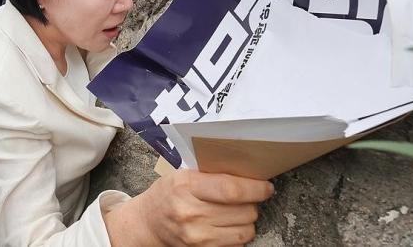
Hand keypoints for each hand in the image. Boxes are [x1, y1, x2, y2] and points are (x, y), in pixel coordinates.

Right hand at [104, 169, 273, 246]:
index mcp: (186, 186)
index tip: (266, 187)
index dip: (255, 188)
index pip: (231, 189)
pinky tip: (227, 225)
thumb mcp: (182, 176)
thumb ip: (210, 174)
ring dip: (247, 220)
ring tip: (235, 212)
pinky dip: (238, 234)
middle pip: (243, 210)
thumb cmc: (166, 195)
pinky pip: (237, 244)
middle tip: (245, 197)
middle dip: (251, 203)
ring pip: (245, 230)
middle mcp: (192, 212)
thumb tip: (246, 173)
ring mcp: (197, 236)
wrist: (147, 224)